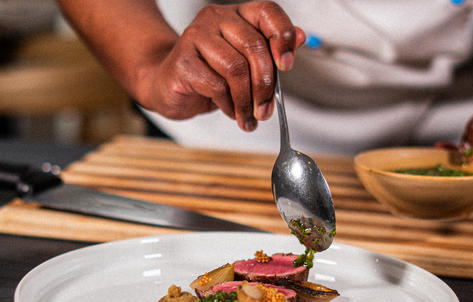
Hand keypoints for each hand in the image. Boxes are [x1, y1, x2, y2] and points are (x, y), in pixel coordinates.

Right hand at [135, 1, 304, 131]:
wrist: (169, 87)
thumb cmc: (211, 75)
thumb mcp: (247, 65)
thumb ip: (272, 52)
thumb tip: (302, 38)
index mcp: (237, 15)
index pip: (267, 12)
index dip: (282, 36)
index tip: (287, 65)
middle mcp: (216, 19)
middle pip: (253, 47)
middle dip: (265, 85)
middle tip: (266, 110)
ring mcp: (196, 36)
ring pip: (235, 69)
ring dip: (246, 101)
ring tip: (248, 117)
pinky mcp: (182, 60)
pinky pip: (216, 85)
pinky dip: (228, 105)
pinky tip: (229, 111)